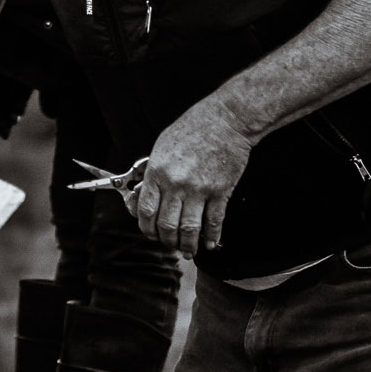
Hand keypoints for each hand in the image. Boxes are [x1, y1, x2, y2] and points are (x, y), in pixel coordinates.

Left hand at [133, 97, 255, 256]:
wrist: (224, 121)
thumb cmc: (191, 129)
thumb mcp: (161, 147)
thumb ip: (153, 173)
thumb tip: (147, 197)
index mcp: (157, 172)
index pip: (146, 210)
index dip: (146, 228)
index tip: (149, 233)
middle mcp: (176, 183)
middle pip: (167, 225)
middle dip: (166, 240)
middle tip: (169, 244)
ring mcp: (200, 189)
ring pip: (190, 229)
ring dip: (187, 245)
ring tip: (187, 250)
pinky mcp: (221, 192)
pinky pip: (215, 221)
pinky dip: (212, 237)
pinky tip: (211, 244)